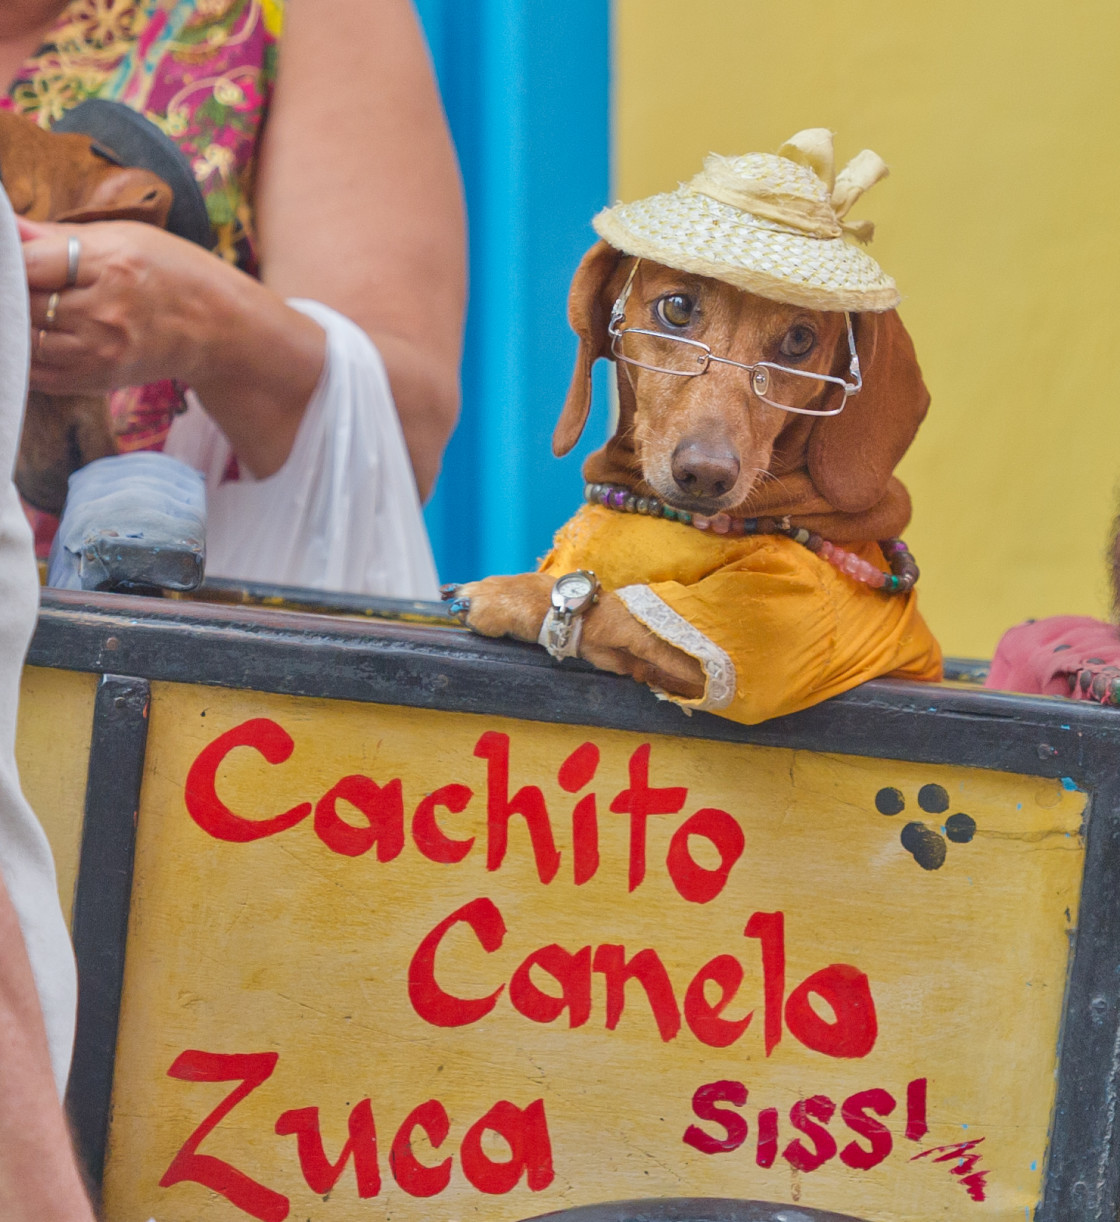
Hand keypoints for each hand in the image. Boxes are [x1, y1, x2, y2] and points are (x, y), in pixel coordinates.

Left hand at [20, 216, 226, 394]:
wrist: (218, 330)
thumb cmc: (172, 274)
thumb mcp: (123, 238)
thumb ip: (58, 236)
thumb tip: (7, 226)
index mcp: (111, 267)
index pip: (26, 263)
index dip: (6, 259)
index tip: (7, 257)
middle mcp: (104, 314)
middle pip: (22, 303)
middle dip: (10, 293)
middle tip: (14, 285)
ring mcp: (101, 353)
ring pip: (25, 341)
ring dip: (16, 325)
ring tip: (25, 310)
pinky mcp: (99, 379)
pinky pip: (39, 374)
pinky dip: (26, 356)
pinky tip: (32, 337)